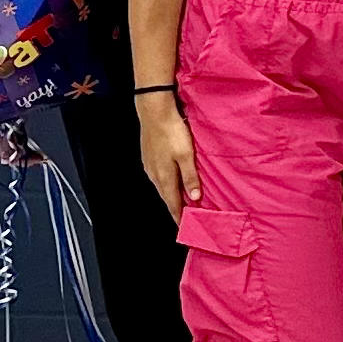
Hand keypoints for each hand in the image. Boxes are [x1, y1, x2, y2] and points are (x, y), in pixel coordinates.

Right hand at [137, 94, 198, 220]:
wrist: (154, 113)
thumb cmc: (172, 132)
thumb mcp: (186, 155)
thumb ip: (190, 177)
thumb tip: (193, 199)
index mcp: (165, 177)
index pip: (172, 204)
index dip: (179, 217)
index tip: (185, 229)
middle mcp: (155, 175)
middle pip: (166, 197)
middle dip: (176, 209)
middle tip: (186, 219)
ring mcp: (150, 166)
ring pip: (162, 187)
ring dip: (172, 196)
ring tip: (182, 203)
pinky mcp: (149, 158)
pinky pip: (160, 176)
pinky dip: (168, 184)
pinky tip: (173, 181)